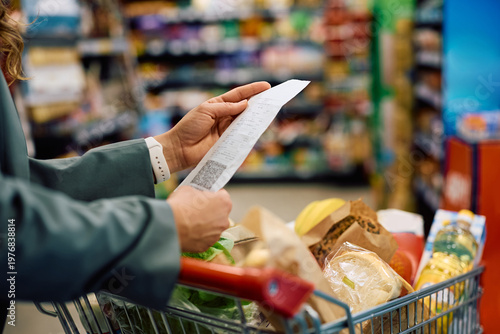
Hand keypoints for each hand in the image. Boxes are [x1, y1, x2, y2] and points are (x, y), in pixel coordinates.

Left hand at [154, 81, 270, 172]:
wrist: (180, 148)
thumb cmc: (189, 127)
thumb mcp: (207, 111)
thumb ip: (226, 108)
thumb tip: (245, 104)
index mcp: (218, 104)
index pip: (238, 95)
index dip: (252, 90)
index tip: (266, 86)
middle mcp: (224, 116)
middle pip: (245, 107)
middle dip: (258, 102)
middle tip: (272, 98)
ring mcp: (227, 129)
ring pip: (245, 121)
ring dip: (256, 117)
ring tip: (269, 112)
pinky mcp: (228, 142)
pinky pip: (241, 135)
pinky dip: (249, 131)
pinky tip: (258, 128)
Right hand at [167, 186, 231, 252]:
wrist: (170, 226)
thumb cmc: (180, 206)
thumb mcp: (188, 190)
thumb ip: (197, 193)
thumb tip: (195, 195)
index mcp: (223, 202)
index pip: (222, 196)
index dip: (213, 195)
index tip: (205, 196)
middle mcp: (224, 220)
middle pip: (219, 213)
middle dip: (210, 211)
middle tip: (196, 209)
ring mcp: (216, 235)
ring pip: (212, 228)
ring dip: (205, 225)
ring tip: (190, 222)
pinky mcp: (207, 245)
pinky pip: (204, 239)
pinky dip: (198, 236)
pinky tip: (188, 232)